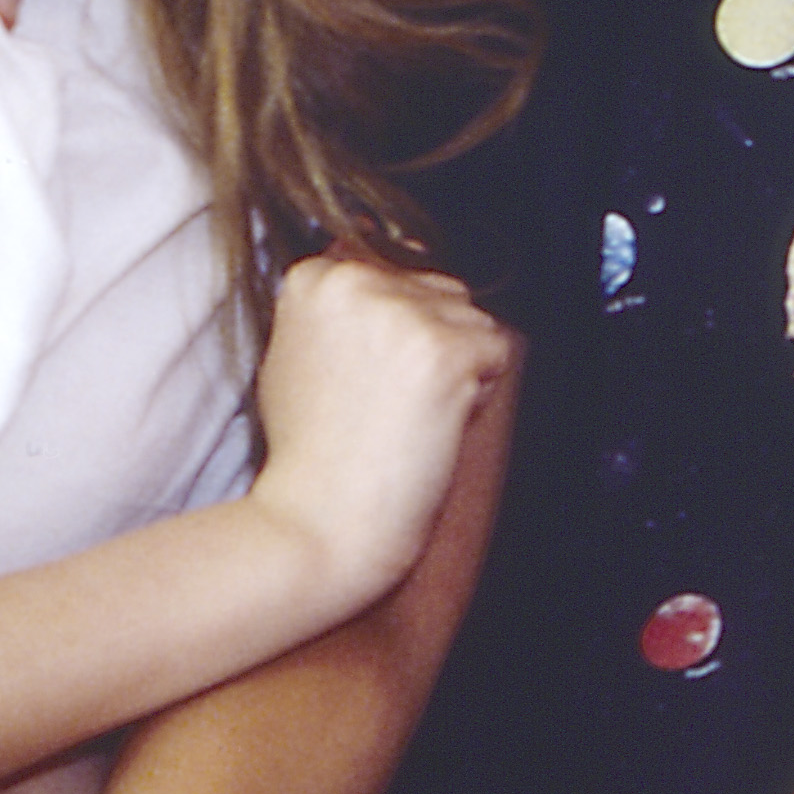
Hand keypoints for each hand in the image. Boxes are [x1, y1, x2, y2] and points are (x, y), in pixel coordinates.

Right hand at [246, 256, 514, 615]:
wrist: (319, 521)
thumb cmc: (310, 456)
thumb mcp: (297, 355)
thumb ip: (338, 311)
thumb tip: (382, 271)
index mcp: (316, 277)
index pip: (400, 276)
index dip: (401, 334)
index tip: (368, 381)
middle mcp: (356, 280)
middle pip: (442, 294)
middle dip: (434, 346)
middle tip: (389, 407)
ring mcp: (402, 312)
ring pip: (473, 323)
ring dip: (460, 370)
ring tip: (408, 418)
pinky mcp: (445, 349)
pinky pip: (495, 355)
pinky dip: (478, 395)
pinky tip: (432, 426)